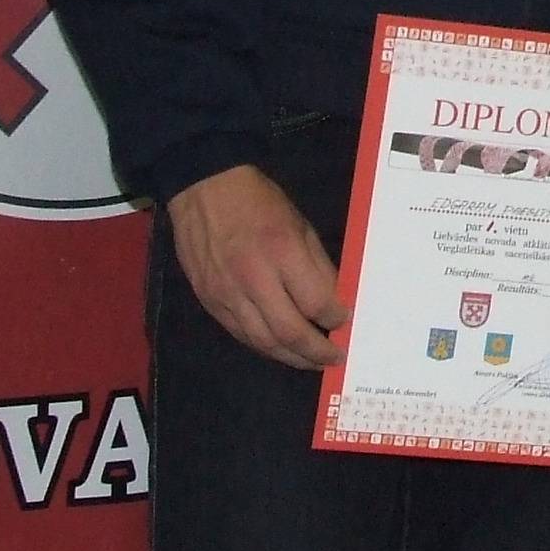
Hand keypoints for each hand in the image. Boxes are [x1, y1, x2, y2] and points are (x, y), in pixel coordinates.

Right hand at [166, 164, 348, 369]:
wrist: (204, 189)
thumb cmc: (259, 203)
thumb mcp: (300, 225)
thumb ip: (318, 266)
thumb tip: (336, 301)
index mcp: (282, 251)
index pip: (316, 302)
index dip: (335, 319)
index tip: (345, 323)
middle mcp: (254, 278)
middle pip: (289, 332)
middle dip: (317, 352)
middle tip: (334, 358)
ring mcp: (227, 293)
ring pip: (263, 342)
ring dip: (291, 358)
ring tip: (311, 361)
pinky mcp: (209, 301)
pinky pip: (241, 335)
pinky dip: (264, 346)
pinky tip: (281, 349)